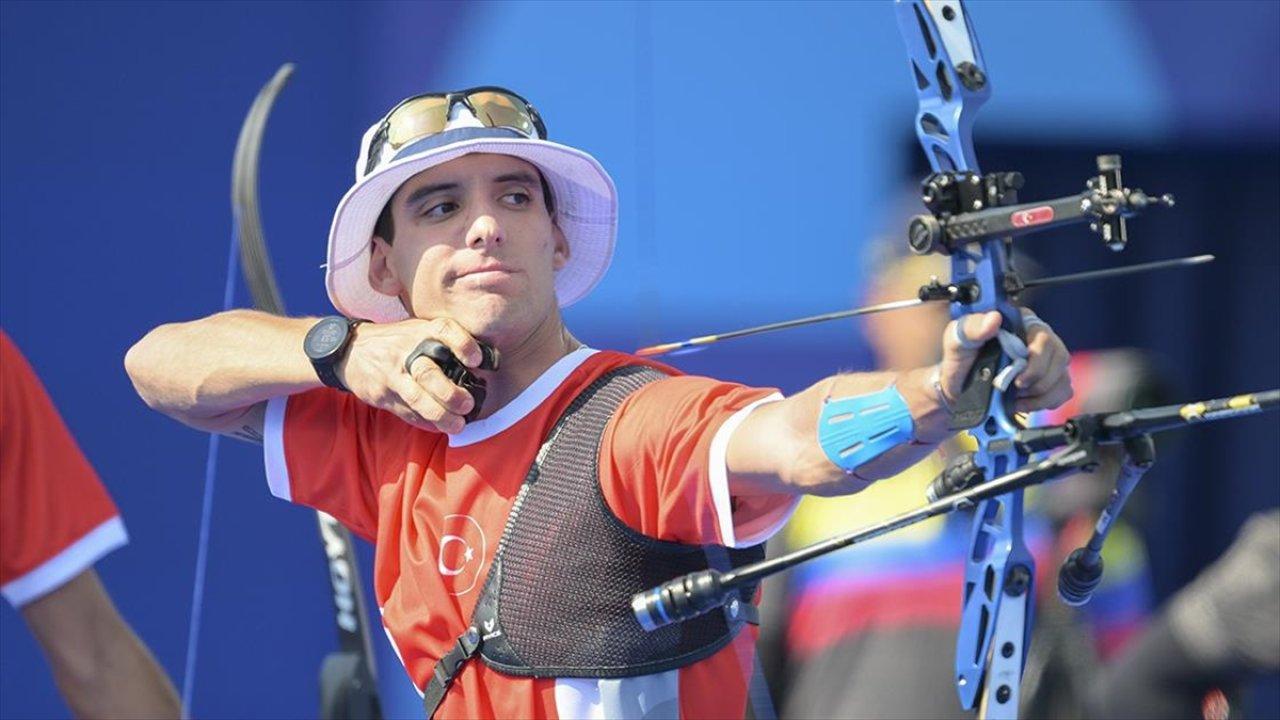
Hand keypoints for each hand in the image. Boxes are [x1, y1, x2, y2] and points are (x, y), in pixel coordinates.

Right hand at [337, 317, 484, 433]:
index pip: (444, 330)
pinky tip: (439, 427)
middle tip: (468, 405)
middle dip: (451, 393)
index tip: (477, 361)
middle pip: (428, 373)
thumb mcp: (418, 330)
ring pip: (417, 399)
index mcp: (420, 331)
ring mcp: (392, 375)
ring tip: (458, 425)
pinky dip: (425, 422)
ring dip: (440, 415)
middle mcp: (406, 351)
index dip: (463, 344)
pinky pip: (407, 413)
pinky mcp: (382, 395)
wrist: (351, 350)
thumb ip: (444, 343)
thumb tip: (484, 364)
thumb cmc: (397, 342)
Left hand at [937, 308, 1071, 413]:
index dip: (1036, 361)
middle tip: (1014, 389)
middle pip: (1059, 358)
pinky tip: (1023, 403)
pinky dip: (1044, 402)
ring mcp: (1048, 360)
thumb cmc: (959, 360)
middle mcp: (1039, 338)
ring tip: (1015, 398)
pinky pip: (1062, 392)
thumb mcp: (957, 340)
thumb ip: (971, 327)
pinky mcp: (1050, 380)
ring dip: (1039, 395)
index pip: (1044, 337)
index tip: (1019, 380)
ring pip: (1062, 378)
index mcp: (1021, 322)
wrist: (957, 388)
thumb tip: (993, 319)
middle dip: (1036, 381)